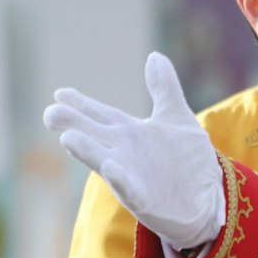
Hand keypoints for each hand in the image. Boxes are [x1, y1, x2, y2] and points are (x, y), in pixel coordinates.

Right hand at [43, 53, 226, 249]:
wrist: (206, 202)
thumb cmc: (187, 162)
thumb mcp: (178, 119)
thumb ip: (164, 88)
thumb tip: (154, 56)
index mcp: (130, 134)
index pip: (101, 114)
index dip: (82, 104)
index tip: (61, 92)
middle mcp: (124, 153)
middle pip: (94, 134)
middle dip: (73, 124)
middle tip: (51, 112)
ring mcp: (131, 176)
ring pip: (103, 161)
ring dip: (87, 151)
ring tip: (69, 138)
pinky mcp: (144, 199)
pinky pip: (129, 188)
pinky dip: (120, 178)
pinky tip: (112, 167)